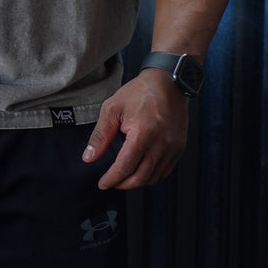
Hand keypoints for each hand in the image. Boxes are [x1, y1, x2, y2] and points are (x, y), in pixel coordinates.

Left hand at [82, 69, 188, 189]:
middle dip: (123, 184)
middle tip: (112, 182)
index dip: (112, 179)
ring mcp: (172, 147)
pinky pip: (165, 170)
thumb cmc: (139, 92)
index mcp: (143, 134)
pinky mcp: (179, 147)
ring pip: (154, 177)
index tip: (103, 183)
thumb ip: (100, 135)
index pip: (125, 167)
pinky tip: (141, 170)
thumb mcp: (113, 109)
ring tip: (124, 177)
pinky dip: (152, 175)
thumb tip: (89, 157)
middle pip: (140, 177)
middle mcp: (161, 144)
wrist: (168, 83)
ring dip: (137, 181)